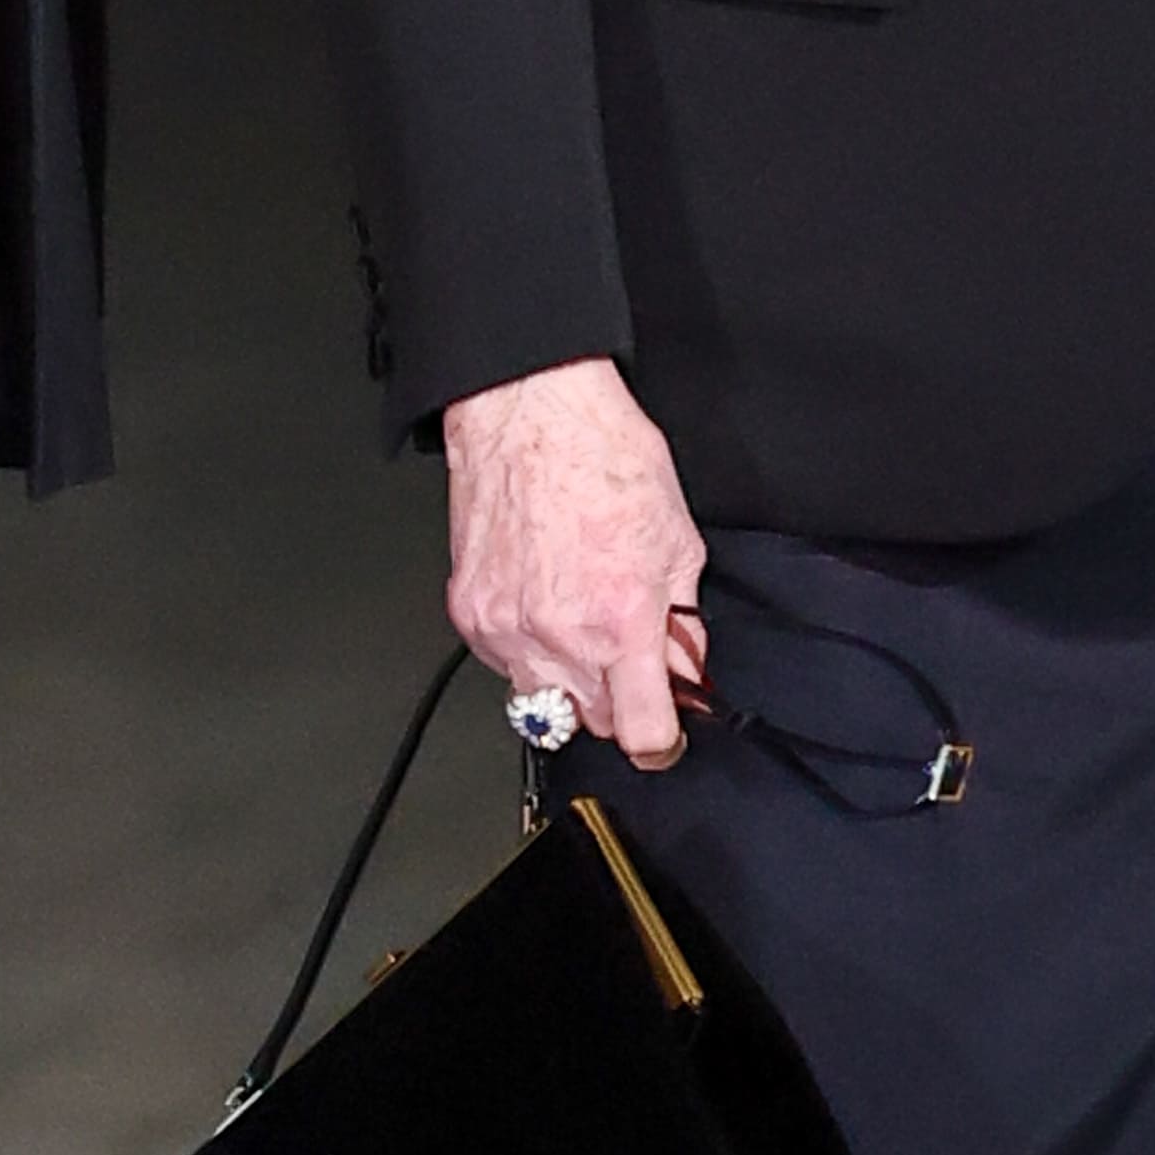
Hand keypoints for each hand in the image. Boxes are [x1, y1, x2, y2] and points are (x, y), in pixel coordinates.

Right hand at [443, 356, 709, 767]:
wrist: (530, 413)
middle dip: (617, 698)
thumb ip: (683, 623)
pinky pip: (504, 663)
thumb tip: (684, 669)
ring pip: (543, 701)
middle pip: (592, 723)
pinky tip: (541, 598)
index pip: (640, 733)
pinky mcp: (469, 613)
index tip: (664, 735)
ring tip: (578, 620)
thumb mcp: (678, 542)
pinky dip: (526, 647)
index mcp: (620, 622)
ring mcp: (507, 629)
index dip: (661, 741)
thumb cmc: (602, 458)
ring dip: (568, 679)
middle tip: (625, 650)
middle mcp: (559, 635)